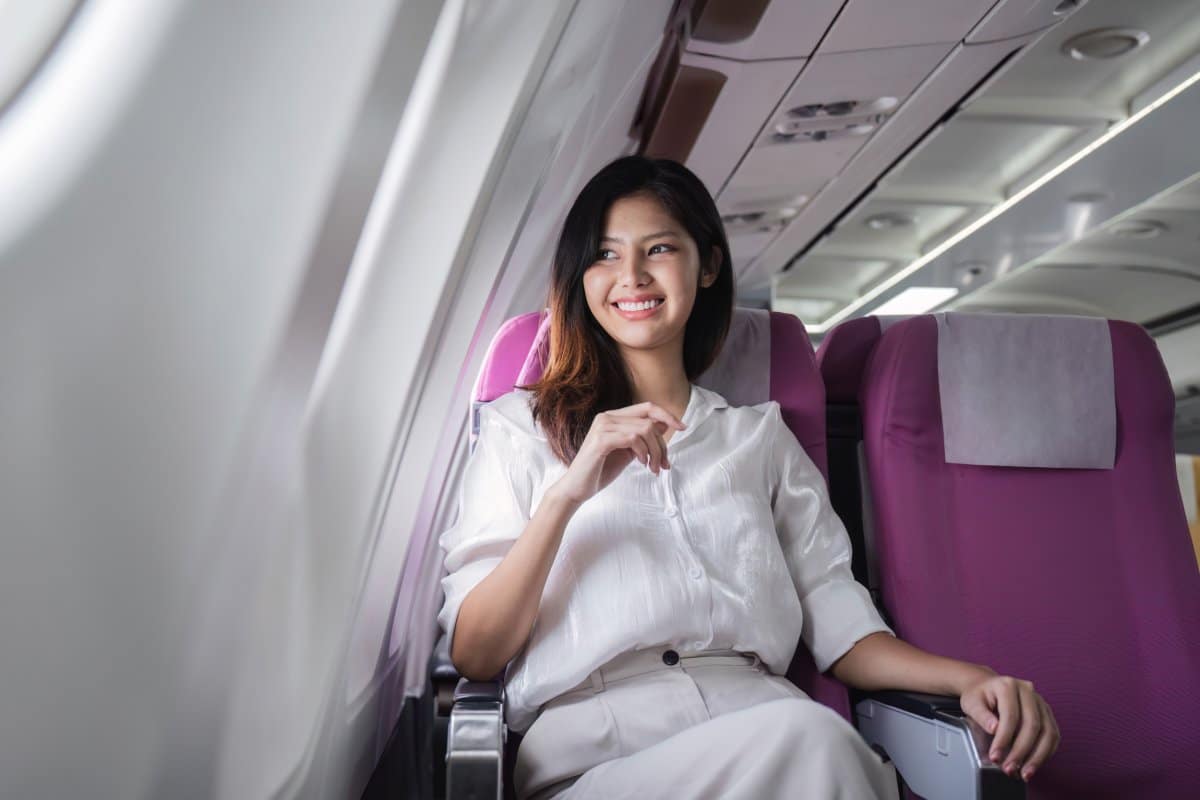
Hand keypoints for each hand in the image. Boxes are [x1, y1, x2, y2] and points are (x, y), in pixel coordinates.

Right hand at [550, 402, 685, 504]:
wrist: (577, 488)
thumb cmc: (600, 470)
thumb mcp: (628, 452)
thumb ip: (643, 438)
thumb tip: (665, 425)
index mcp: (613, 417)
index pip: (647, 407)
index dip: (667, 415)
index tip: (683, 427)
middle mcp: (607, 417)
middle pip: (649, 420)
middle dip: (662, 444)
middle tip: (663, 465)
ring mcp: (602, 426)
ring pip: (644, 429)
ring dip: (654, 451)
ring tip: (652, 468)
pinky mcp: (600, 440)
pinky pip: (633, 439)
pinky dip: (642, 452)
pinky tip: (641, 464)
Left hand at [959, 674, 1059, 781]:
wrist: (988, 688)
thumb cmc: (979, 696)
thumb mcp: (971, 703)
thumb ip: (981, 715)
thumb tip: (994, 729)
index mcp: (1007, 685)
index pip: (1010, 716)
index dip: (1003, 739)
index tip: (995, 757)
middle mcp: (1028, 691)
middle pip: (1032, 725)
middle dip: (1021, 751)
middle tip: (1009, 769)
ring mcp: (1041, 702)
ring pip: (1047, 732)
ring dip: (1037, 756)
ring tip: (1025, 773)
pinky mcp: (1047, 713)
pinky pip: (1053, 735)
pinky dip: (1046, 753)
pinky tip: (1034, 765)